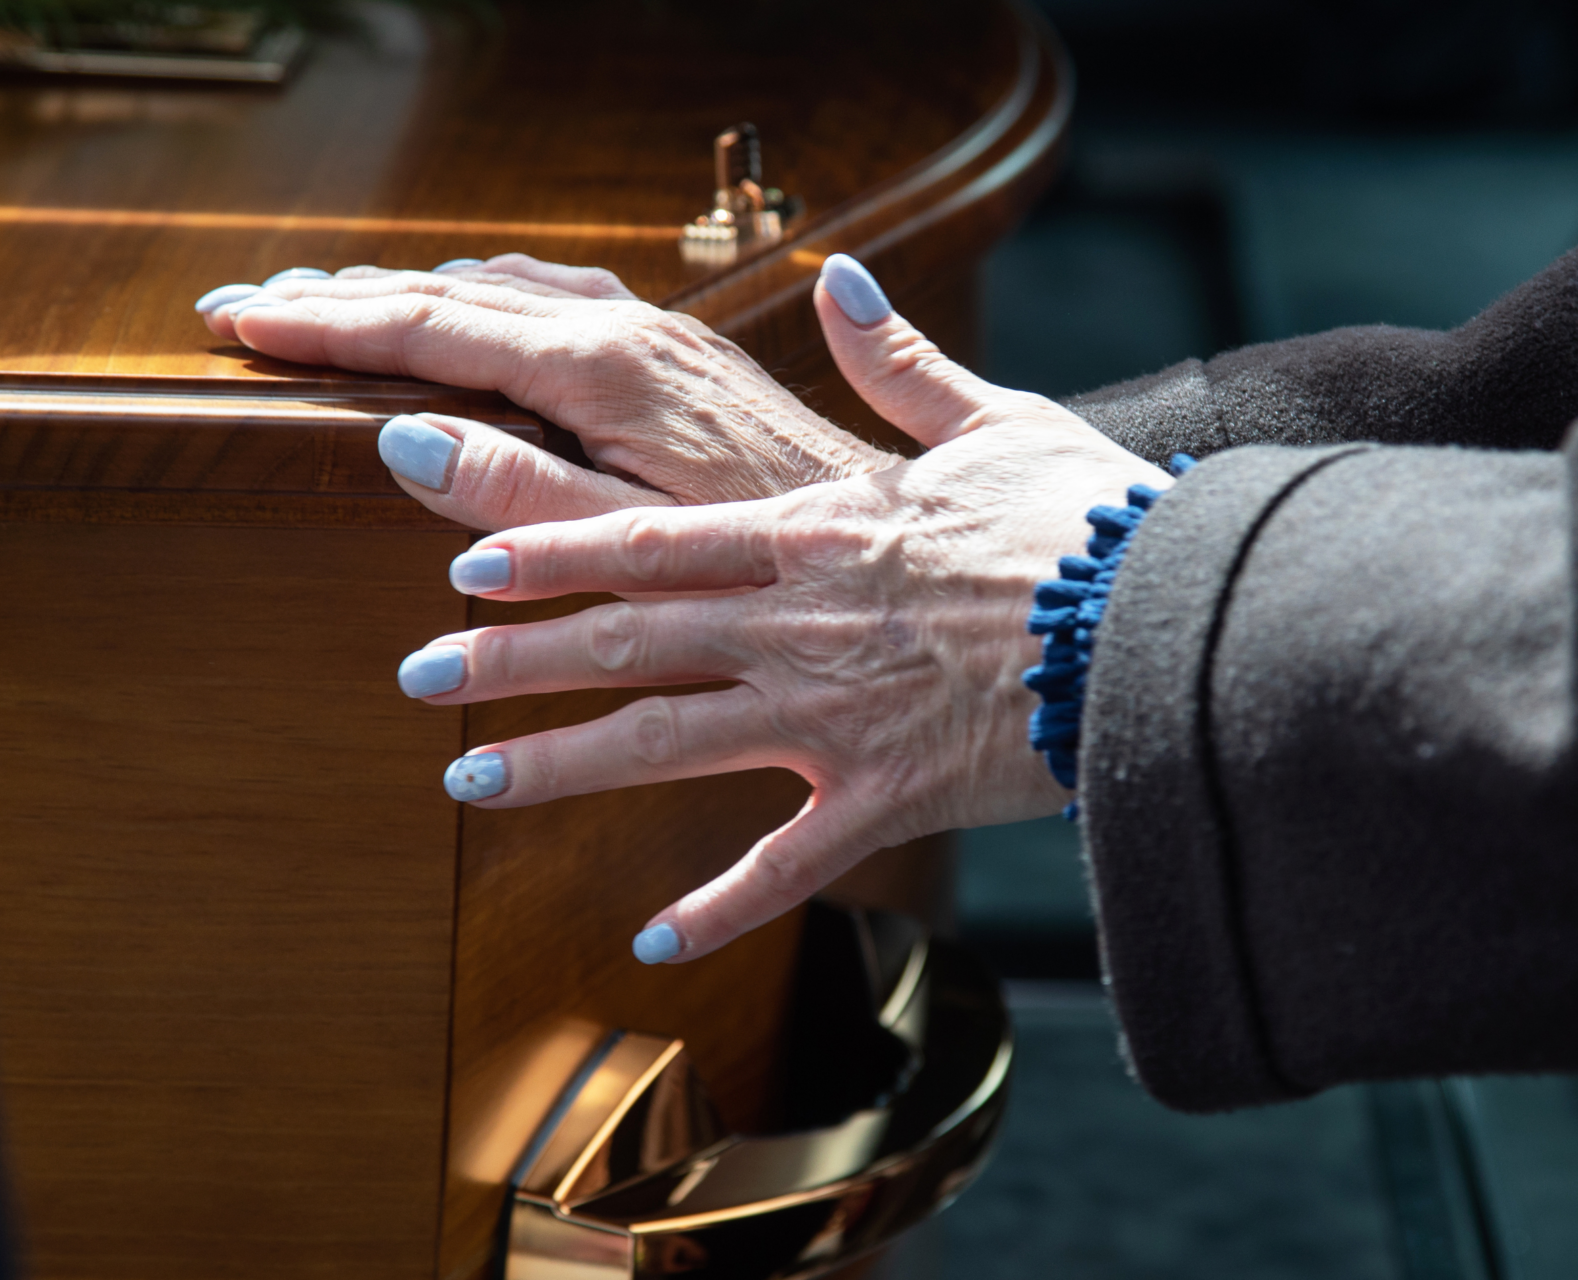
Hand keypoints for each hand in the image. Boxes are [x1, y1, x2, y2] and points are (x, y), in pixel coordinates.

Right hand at [193, 255, 900, 526]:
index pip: (429, 324)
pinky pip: (552, 306)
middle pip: (456, 293)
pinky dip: (477, 305)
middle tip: (245, 307)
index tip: (235, 321)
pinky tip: (458, 322)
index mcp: (603, 368)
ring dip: (407, 294)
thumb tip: (395, 439)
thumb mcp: (630, 548)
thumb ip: (514, 496)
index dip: (323, 324)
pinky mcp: (686, 361)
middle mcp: (632, 333)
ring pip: (505, 291)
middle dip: (344, 298)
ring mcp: (662, 339)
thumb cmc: (772, 567)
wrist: (900, 560)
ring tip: (323, 304)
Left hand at [396, 256, 1170, 963]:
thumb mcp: (991, 421)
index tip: (463, 560)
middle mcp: (796, 625)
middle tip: (415, 677)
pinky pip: (783, 864)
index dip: (548, 548)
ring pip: (663, 745)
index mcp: (815, 532)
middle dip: (509, 659)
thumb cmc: (1085, 520)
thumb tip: (840, 280)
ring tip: (466, 784)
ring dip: (558, 766)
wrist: (1162, 625)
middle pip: (624, 640)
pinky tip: (651, 939)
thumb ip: (897, 363)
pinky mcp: (883, 799)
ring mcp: (830, 719)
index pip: (649, 535)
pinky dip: (716, 907)